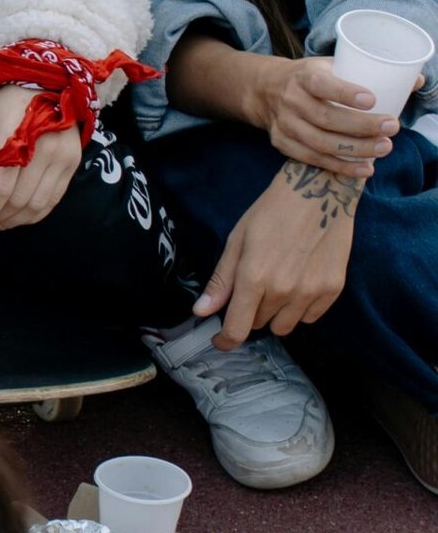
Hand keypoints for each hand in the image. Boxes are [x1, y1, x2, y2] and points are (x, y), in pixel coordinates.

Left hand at [0, 85, 83, 228]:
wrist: (46, 84)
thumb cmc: (8, 106)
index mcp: (15, 137)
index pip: (1, 187)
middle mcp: (43, 148)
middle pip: (19, 199)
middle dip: (0, 217)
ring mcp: (62, 156)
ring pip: (38, 204)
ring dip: (17, 219)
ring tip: (2, 222)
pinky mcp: (73, 161)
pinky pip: (55, 198)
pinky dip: (37, 213)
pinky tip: (22, 215)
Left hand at [193, 159, 359, 345]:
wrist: (321, 191)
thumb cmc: (272, 212)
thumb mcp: (237, 240)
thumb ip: (221, 280)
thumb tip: (201, 311)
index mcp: (253, 277)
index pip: (237, 330)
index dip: (226, 340)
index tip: (222, 340)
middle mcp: (283, 290)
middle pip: (258, 324)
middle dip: (251, 311)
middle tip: (255, 284)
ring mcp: (311, 291)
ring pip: (284, 326)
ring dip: (275, 313)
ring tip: (278, 283)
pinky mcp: (333, 289)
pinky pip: (309, 317)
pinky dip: (300, 308)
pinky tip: (299, 282)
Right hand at [253, 54, 406, 177]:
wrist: (265, 90)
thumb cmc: (310, 77)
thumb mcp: (331, 65)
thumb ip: (369, 72)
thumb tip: (416, 80)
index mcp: (304, 76)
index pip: (322, 85)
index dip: (346, 93)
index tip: (373, 99)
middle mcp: (291, 100)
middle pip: (326, 118)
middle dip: (362, 126)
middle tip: (392, 127)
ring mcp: (285, 125)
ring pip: (321, 143)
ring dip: (355, 150)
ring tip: (384, 149)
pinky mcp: (283, 144)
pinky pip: (313, 159)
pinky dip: (341, 166)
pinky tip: (365, 168)